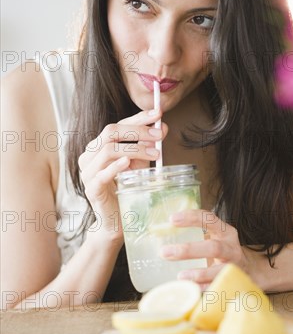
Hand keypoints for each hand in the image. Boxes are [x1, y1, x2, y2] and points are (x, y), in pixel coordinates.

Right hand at [78, 109, 167, 242]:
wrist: (118, 220)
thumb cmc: (127, 189)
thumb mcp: (140, 163)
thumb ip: (148, 145)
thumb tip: (163, 127)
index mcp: (99, 146)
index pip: (117, 125)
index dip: (138, 118)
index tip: (158, 113)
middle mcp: (89, 155)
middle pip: (110, 132)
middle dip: (137, 131)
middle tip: (159, 135)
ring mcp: (87, 172)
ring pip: (107, 150)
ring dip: (134, 148)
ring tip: (155, 152)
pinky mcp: (91, 188)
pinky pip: (101, 174)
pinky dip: (116, 166)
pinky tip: (128, 163)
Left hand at [160, 209, 258, 289]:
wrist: (250, 269)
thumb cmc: (222, 250)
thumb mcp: (214, 237)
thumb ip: (196, 233)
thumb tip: (160, 232)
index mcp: (225, 232)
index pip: (210, 219)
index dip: (192, 218)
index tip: (172, 219)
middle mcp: (231, 248)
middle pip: (213, 248)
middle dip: (188, 250)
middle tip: (164, 252)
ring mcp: (234, 266)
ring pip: (219, 269)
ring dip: (199, 273)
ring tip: (180, 276)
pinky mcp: (234, 282)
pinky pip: (220, 286)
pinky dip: (206, 288)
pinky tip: (192, 289)